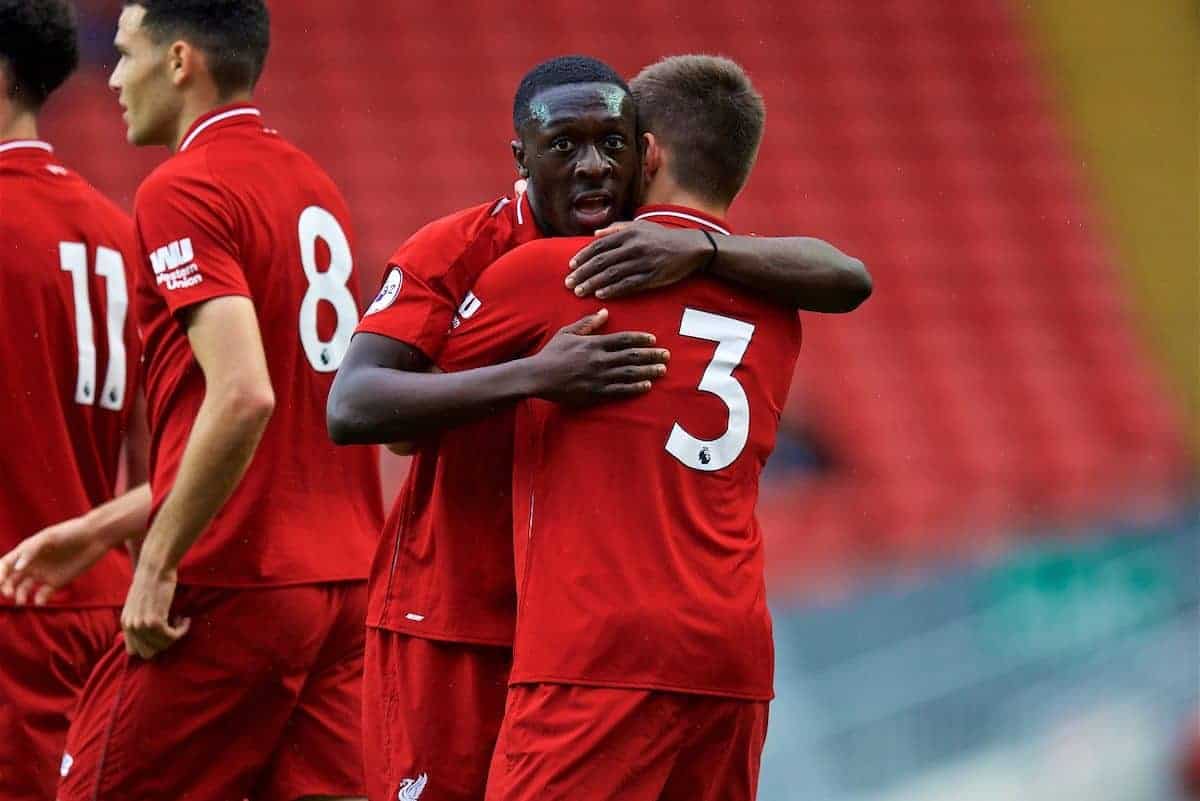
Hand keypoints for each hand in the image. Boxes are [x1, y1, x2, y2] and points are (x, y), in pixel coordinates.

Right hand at [0, 517, 111, 604]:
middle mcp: (32, 564)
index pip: (5, 565)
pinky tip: (40, 600)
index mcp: (26, 551)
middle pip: (10, 579)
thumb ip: (31, 551)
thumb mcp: (48, 537)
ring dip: (19, 596)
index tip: (0, 583)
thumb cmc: (70, 532)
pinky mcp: (57, 582)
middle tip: (9, 593)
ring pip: (23, 589)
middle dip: (6, 588)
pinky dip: (39, 600)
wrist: (95, 536)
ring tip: (22, 601)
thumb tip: (17, 568)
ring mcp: (43, 574)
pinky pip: (42, 595)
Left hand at [121, 563, 189, 658]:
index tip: (161, 635)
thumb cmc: (151, 581)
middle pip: (148, 653)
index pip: (134, 651)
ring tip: (180, 621)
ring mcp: (141, 625)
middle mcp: (131, 627)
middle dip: (162, 645)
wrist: (155, 569)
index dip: (150, 646)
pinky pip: (172, 636)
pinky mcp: (155, 621)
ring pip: (162, 646)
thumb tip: (149, 636)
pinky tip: (185, 619)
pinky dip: (182, 630)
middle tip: (172, 631)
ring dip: (175, 636)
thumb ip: (139, 620)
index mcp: (125, 623)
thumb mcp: (137, 605)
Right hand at [531, 309, 668, 404]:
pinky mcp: (596, 392)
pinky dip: (635, 388)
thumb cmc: (552, 353)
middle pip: (631, 356)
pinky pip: (620, 390)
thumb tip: (605, 312)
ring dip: (648, 371)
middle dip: (651, 355)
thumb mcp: (568, 333)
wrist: (539, 376)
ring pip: (629, 373)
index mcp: (594, 343)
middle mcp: (600, 359)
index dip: (640, 339)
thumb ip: (588, 323)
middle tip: (667, 355)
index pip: (623, 339)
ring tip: (662, 370)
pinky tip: (647, 386)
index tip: (653, 339)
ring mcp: (599, 377)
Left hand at [566, 220, 707, 298]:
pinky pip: (629, 285)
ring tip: (579, 292)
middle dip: (583, 273)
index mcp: (629, 233)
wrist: (691, 248)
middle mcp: (634, 246)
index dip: (583, 256)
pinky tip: (601, 295)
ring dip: (593, 284)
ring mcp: (644, 262)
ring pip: (612, 274)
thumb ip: (616, 228)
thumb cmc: (662, 237)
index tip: (571, 267)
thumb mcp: (640, 226)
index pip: (599, 245)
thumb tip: (594, 234)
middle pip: (602, 261)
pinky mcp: (652, 276)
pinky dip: (613, 290)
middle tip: (569, 283)